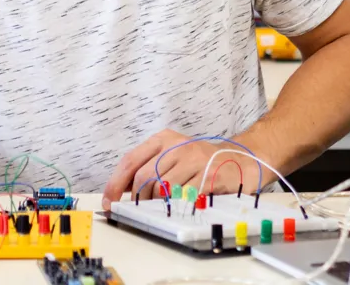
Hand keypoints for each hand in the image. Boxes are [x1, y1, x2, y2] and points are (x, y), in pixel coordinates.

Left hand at [102, 129, 275, 209]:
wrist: (242, 159)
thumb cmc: (202, 160)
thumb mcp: (174, 155)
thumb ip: (150, 167)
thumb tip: (122, 191)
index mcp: (164, 138)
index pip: (131, 160)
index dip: (115, 183)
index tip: (108, 202)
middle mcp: (177, 145)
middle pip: (144, 177)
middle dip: (136, 199)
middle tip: (136, 210)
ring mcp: (194, 159)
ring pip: (162, 188)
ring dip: (157, 205)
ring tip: (162, 207)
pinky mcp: (209, 175)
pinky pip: (184, 196)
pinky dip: (177, 206)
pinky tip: (180, 205)